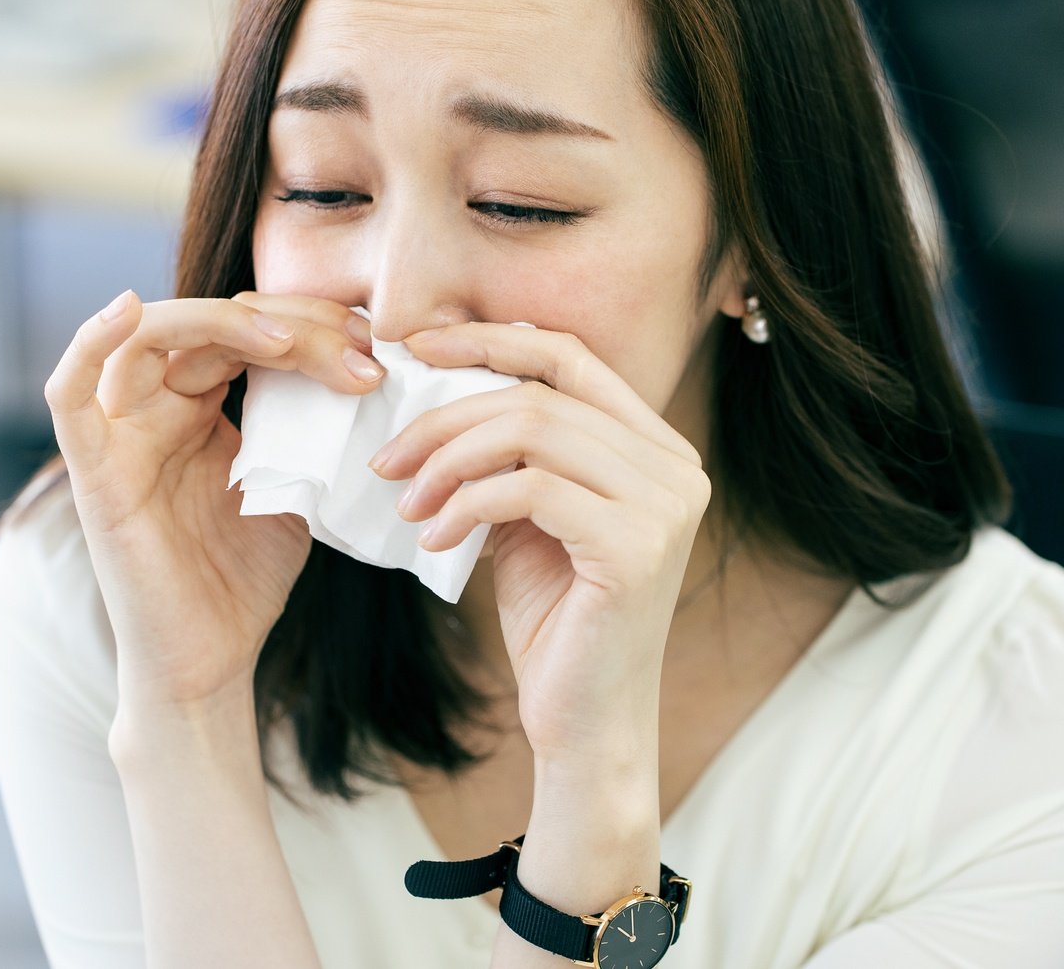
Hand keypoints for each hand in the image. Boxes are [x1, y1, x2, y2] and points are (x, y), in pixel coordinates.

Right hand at [43, 289, 387, 708]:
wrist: (208, 663)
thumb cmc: (242, 582)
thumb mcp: (294, 491)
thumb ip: (310, 432)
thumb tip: (366, 374)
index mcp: (198, 409)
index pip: (247, 332)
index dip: (311, 325)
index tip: (377, 349)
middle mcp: (155, 410)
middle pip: (212, 326)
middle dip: (292, 326)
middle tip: (361, 352)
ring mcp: (120, 437)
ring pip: (149, 338)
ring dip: (223, 324)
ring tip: (289, 344)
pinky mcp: (95, 475)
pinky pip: (68, 396)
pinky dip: (88, 344)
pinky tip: (124, 310)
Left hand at [368, 322, 712, 757]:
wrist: (587, 724)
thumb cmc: (556, 621)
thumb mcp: (530, 518)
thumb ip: (511, 454)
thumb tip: (436, 388)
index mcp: (656, 448)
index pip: (570, 357)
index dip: (491, 340)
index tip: (417, 349)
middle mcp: (676, 467)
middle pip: (541, 394)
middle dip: (448, 416)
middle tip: (388, 457)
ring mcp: (664, 505)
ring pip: (533, 431)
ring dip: (450, 460)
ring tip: (406, 501)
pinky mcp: (637, 547)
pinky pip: (530, 489)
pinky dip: (467, 504)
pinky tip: (434, 538)